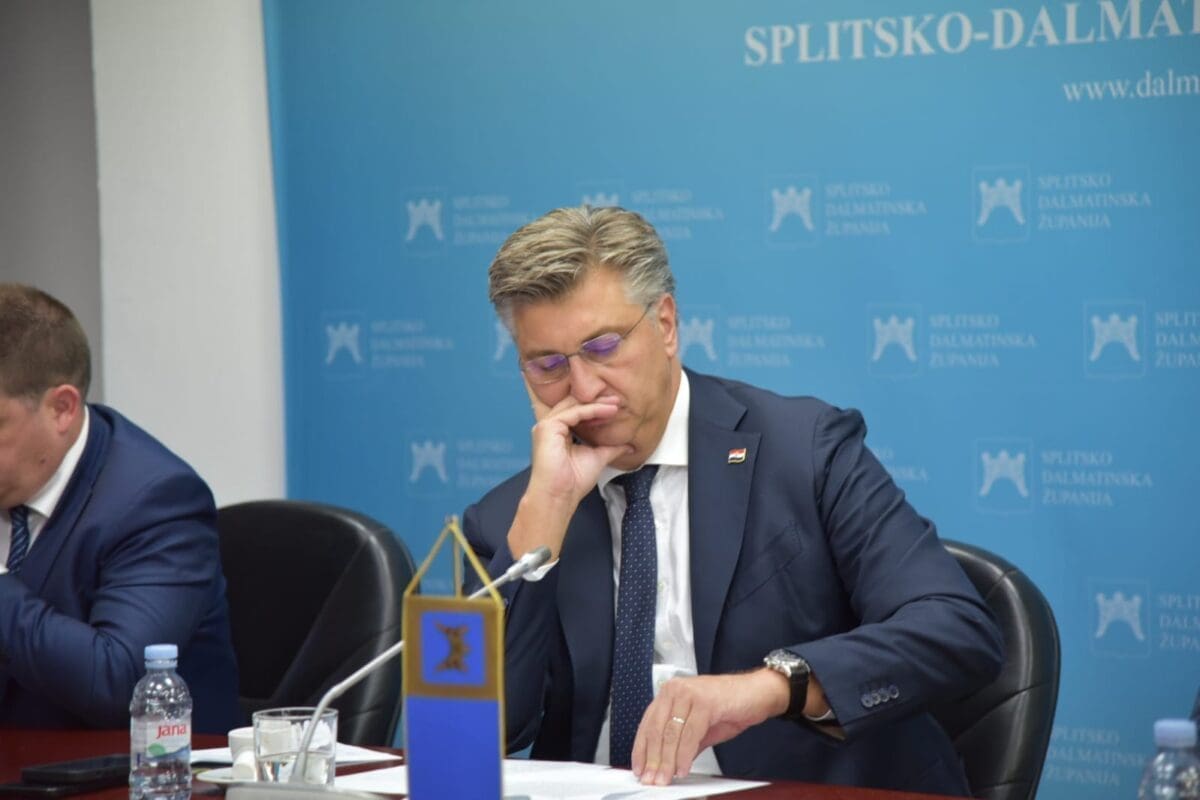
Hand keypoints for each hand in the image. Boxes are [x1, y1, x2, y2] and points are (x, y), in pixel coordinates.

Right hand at [507, 384, 632, 559]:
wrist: (560, 496)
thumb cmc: (573, 482)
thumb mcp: (598, 458)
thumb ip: (611, 448)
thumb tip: (628, 445)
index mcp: (558, 432)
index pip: (577, 411)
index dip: (597, 407)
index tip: (616, 408)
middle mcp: (550, 426)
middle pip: (574, 404)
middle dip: (597, 401)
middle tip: (618, 400)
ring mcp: (547, 426)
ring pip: (575, 406)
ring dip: (597, 404)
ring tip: (616, 405)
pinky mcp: (548, 427)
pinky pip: (574, 412)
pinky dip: (592, 410)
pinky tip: (607, 411)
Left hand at [631, 670, 788, 785]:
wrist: (758, 693)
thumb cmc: (730, 706)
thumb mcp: (699, 728)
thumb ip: (682, 744)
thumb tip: (667, 765)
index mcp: (670, 694)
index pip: (647, 724)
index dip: (641, 750)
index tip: (640, 769)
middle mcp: (675, 690)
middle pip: (656, 730)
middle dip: (653, 760)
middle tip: (652, 780)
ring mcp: (689, 693)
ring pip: (671, 733)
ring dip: (667, 761)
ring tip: (665, 778)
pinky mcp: (705, 702)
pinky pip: (689, 734)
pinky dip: (684, 755)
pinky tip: (682, 768)